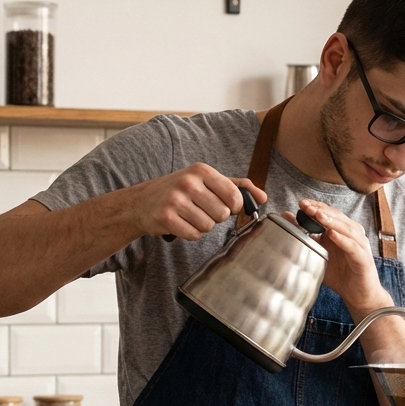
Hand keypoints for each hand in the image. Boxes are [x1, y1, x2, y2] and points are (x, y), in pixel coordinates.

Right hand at [129, 163, 265, 240]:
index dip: (231, 206)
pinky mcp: (166, 218)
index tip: (221, 204)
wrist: (142, 202)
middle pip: (222, 214)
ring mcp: (175, 200)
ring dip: (202, 226)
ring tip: (189, 216)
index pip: (234, 196)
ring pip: (208, 226)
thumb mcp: (207, 181)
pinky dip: (190, 233)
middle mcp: (188, 182)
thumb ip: (237, 186)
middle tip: (200, 210)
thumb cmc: (181, 191)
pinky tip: (181, 223)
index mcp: (202, 170)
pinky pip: (194, 235)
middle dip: (214, 217)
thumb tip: (262, 197)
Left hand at [294, 199, 391, 314]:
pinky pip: (353, 246)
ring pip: (346, 228)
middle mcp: (352, 234)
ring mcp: (359, 245)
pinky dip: (343, 240)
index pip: (329, 212)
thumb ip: (305, 238)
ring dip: (331, 221)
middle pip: (337, 216)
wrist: (359, 294)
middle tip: (306, 206)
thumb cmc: (340, 274)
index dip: (316, 206)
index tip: (301, 203)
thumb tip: (287, 220)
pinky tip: (332, 235)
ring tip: (318, 215)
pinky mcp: (363, 258)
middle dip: (321, 210)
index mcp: (341, 231)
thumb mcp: (318, 254)